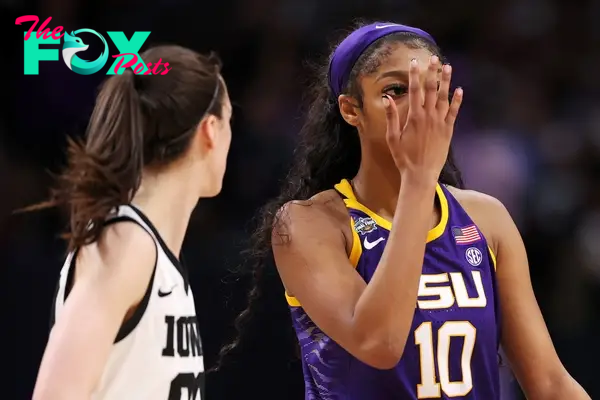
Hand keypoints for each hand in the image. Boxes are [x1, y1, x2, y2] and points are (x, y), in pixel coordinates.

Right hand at [384, 55, 462, 180]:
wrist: (420, 174)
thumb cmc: (403, 157)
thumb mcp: (392, 138)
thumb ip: (391, 117)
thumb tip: (387, 98)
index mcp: (414, 117)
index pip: (414, 90)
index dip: (415, 75)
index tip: (414, 62)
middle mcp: (428, 117)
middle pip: (431, 90)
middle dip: (432, 73)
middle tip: (434, 59)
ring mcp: (440, 123)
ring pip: (444, 97)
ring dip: (446, 81)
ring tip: (447, 67)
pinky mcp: (448, 131)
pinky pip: (453, 112)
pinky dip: (456, 100)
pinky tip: (459, 90)